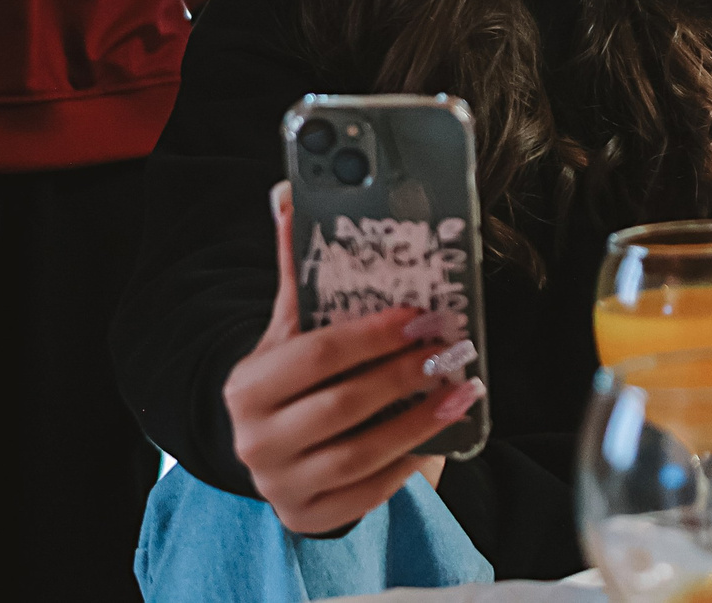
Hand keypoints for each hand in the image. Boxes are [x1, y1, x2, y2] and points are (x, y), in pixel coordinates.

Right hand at [225, 184, 481, 535]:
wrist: (276, 447)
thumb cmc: (295, 377)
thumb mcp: (291, 328)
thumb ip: (299, 269)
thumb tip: (290, 195)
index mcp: (248, 386)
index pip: (317, 354)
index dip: (374, 335)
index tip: (422, 317)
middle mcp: (255, 440)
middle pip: (342, 405)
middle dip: (404, 374)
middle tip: (452, 350)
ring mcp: (281, 485)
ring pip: (360, 454)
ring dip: (420, 420)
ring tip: (463, 391)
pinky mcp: (309, 517)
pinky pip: (368, 492)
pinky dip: (408, 464)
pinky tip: (443, 433)